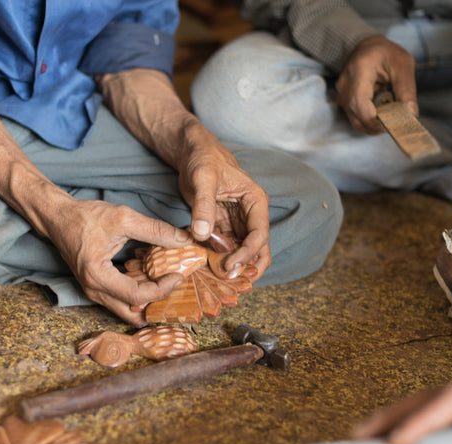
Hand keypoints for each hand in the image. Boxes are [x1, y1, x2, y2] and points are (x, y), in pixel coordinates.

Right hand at [41, 194, 192, 325]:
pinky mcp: (96, 287)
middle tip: (175, 287)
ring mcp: (93, 292)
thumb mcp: (124, 218)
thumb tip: (183, 240)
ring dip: (148, 301)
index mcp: (98, 276)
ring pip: (128, 310)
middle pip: (133, 313)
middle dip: (157, 304)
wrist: (59, 217)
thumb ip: (155, 230)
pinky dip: (139, 294)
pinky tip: (150, 277)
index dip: (163, 289)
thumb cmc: (86, 216)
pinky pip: (121, 300)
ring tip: (165, 282)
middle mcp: (94, 290)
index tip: (178, 275)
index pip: (138, 297)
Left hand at [97, 69, 271, 282]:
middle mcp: (251, 215)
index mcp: (255, 202)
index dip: (247, 254)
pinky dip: (220, 260)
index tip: (231, 266)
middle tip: (231, 282)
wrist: (192, 152)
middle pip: (258, 249)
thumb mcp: (202, 178)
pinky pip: (226, 248)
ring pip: (243, 252)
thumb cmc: (203, 158)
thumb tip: (202, 234)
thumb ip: (203, 206)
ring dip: (233, 267)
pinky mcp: (223, 227)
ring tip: (220, 281)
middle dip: (247, 267)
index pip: (260, 234)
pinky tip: (209, 270)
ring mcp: (238, 223)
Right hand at [336, 35, 416, 133]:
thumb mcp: (403, 65)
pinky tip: (381, 110)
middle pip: (357, 118)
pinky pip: (356, 118)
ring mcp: (341, 94)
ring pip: (356, 122)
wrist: (367, 48)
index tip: (393, 125)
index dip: (375, 120)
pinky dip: (370, 120)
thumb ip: (407, 89)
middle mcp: (345, 84)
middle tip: (396, 121)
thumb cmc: (386, 53)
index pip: (360, 104)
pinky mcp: (343, 101)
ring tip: (390, 113)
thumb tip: (411, 115)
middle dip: (378, 125)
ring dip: (375, 124)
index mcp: (359, 70)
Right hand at [351, 350, 451, 443]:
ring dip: (394, 414)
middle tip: (353, 437)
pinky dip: (413, 417)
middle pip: (427, 396)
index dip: (423, 419)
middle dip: (389, 414)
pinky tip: (402, 432)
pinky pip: (439, 407)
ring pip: (428, 399)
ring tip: (362, 435)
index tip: (396, 443)